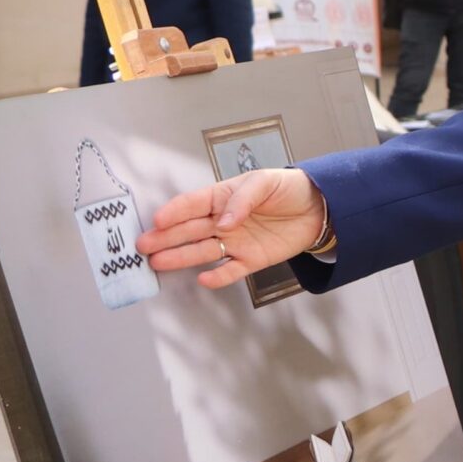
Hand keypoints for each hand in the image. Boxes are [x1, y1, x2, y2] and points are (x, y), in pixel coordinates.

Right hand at [140, 167, 325, 288]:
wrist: (319, 208)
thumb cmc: (287, 189)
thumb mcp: (264, 182)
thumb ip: (242, 199)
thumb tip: (225, 221)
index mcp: (222, 198)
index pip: (192, 205)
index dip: (174, 213)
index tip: (157, 221)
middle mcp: (223, 221)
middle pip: (189, 230)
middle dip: (165, 237)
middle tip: (143, 245)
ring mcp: (235, 242)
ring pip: (203, 251)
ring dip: (180, 257)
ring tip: (158, 262)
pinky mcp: (252, 259)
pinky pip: (231, 270)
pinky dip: (218, 276)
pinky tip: (203, 279)